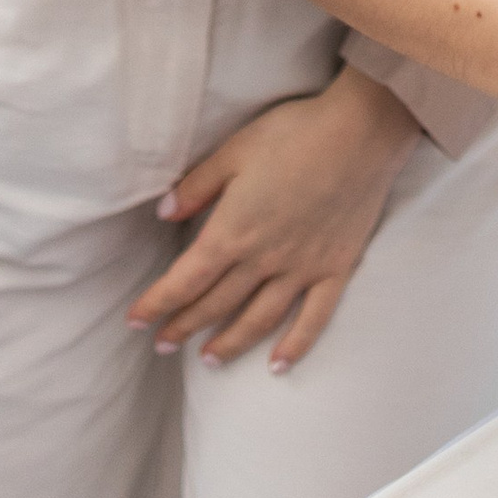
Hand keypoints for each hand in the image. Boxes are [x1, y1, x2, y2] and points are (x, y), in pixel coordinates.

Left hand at [130, 67, 421, 368]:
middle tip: (163, 344)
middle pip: (216, 304)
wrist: (362, 132)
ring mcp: (301, 269)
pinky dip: (295, 346)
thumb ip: (197, 187)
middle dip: (184, 326)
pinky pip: (313, 318)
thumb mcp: (234, 150)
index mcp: (233, 231)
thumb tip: (163, 213)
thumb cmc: (294, 133)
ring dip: (229, 344)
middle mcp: (263, 260)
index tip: (135, 322)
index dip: (156, 304)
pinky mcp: (335, 268)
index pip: (184, 280)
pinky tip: (278, 366)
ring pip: (258, 319)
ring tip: (208, 360)